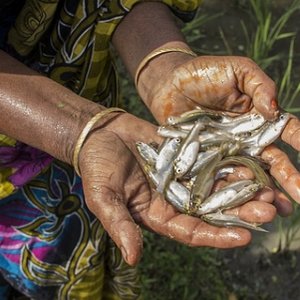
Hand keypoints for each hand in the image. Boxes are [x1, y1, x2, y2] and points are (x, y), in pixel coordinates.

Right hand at [77, 112, 275, 265]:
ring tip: (267, 188)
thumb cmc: (97, 166)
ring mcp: (181, 175)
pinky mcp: (185, 154)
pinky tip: (248, 162)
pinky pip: (209, 160)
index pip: (190, 231)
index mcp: (156, 213)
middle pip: (210, 210)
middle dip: (238, 212)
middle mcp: (173, 198)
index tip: (243, 237)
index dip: (215, 236)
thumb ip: (119, 225)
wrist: (101, 134)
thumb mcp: (103, 197)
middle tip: (268, 211)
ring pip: (215, 186)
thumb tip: (133, 258)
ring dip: (240, 188)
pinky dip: (227, 162)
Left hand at [138, 54, 299, 212]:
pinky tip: (241, 207)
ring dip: (263, 192)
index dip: (299, 140)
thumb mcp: (237, 70)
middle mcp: (245, 139)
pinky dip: (230, 192)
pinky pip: (220, 177)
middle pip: (271, 160)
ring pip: (249, 174)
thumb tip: (274, 111)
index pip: (284, 130)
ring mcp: (225, 151)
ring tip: (276, 211)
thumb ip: (259, 85)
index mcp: (256, 118)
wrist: (169, 84)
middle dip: (287, 178)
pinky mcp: (204, 159)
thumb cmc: (203, 73)